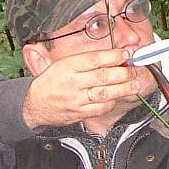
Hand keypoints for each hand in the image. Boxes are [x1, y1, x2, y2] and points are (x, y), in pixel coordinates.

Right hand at [22, 48, 150, 129]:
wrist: (33, 105)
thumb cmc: (51, 82)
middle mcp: (72, 82)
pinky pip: (100, 108)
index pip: (94, 59)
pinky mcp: (79, 113)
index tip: (126, 54)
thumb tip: (112, 57)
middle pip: (102, 76)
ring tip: (135, 84)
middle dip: (123, 73)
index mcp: (67, 66)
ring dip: (124, 89)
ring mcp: (76, 99)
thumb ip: (85, 60)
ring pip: (104, 93)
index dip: (113, 56)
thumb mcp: (62, 64)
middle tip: (134, 70)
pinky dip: (112, 102)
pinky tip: (119, 97)